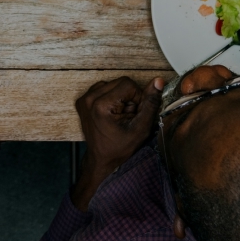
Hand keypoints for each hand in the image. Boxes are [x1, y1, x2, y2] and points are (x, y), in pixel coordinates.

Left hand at [71, 76, 163, 210]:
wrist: (101, 159)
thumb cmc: (120, 148)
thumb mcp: (140, 128)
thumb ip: (150, 103)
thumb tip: (158, 81)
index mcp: (101, 105)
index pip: (128, 84)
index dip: (137, 97)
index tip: (135, 113)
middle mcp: (89, 99)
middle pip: (119, 82)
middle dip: (129, 97)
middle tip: (128, 115)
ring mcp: (83, 99)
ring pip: (112, 83)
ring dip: (120, 96)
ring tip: (120, 115)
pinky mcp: (82, 100)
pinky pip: (102, 88)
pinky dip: (110, 97)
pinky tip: (112, 112)